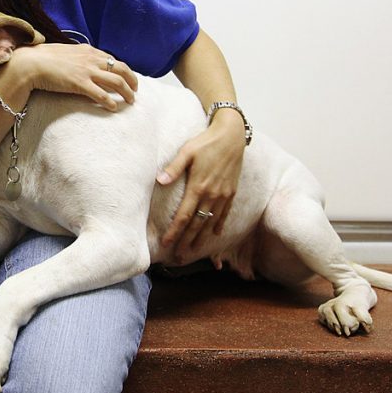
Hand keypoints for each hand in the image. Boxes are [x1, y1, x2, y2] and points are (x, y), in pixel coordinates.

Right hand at [8, 42, 137, 110]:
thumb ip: (76, 57)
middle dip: (132, 80)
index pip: (112, 59)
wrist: (31, 63)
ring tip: (130, 101)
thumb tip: (79, 63)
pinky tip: (114, 108)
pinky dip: (111, 102)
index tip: (126, 78)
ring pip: (117, 82)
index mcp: (88, 50)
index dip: (122, 70)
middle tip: (135, 90)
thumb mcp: (65, 52)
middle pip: (121, 69)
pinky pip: (102, 95)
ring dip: (127, 92)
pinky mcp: (80, 84)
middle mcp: (91, 59)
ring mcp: (87, 71)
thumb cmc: (43, 58)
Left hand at [156, 109, 244, 261]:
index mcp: (198, 186)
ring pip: (210, 222)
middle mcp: (211, 194)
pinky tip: (214, 233)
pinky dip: (218, 224)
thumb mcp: (187, 151)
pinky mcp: (232, 191)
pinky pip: (224, 213)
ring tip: (193, 251)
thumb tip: (160, 181)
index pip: (183, 216)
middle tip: (178, 257)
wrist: (232, 136)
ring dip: (201, 238)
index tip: (166, 244)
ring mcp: (223, 195)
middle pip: (196, 224)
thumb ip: (174, 168)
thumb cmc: (206, 142)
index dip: (174, 232)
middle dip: (186, 241)